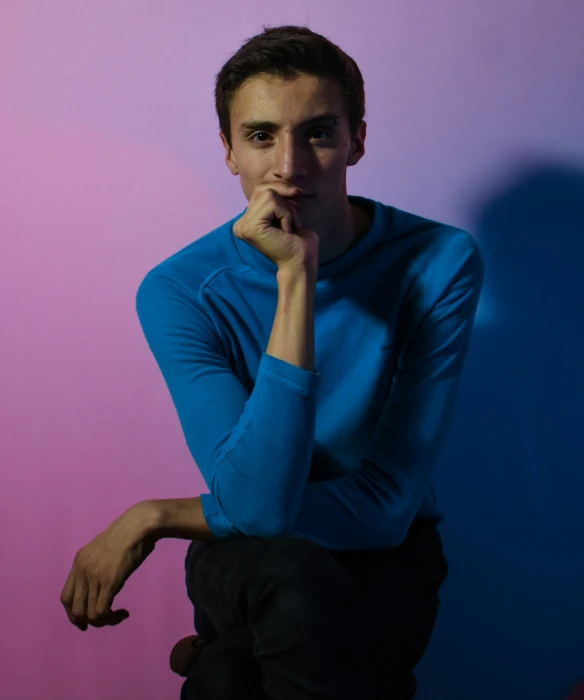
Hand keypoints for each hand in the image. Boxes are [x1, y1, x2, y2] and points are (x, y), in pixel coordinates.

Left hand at [60, 503, 156, 630]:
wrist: (137, 525)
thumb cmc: (128, 533)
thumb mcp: (104, 548)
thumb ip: (97, 563)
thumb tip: (101, 580)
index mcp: (79, 561)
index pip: (65, 596)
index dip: (72, 612)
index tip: (83, 619)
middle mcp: (82, 570)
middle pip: (74, 608)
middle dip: (84, 621)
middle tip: (99, 623)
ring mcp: (95, 576)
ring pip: (89, 613)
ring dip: (102, 621)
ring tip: (116, 616)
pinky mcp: (109, 581)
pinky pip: (102, 611)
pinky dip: (111, 618)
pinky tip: (122, 613)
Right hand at [233, 184, 318, 271]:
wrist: (301, 263)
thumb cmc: (298, 242)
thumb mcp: (286, 212)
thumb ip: (276, 197)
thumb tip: (278, 178)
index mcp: (246, 221)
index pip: (261, 190)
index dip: (282, 196)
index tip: (291, 219)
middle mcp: (240, 223)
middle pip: (264, 189)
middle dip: (284, 204)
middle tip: (290, 226)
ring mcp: (242, 226)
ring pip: (269, 194)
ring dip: (286, 211)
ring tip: (287, 229)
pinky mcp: (250, 227)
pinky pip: (273, 203)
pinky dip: (286, 215)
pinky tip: (286, 232)